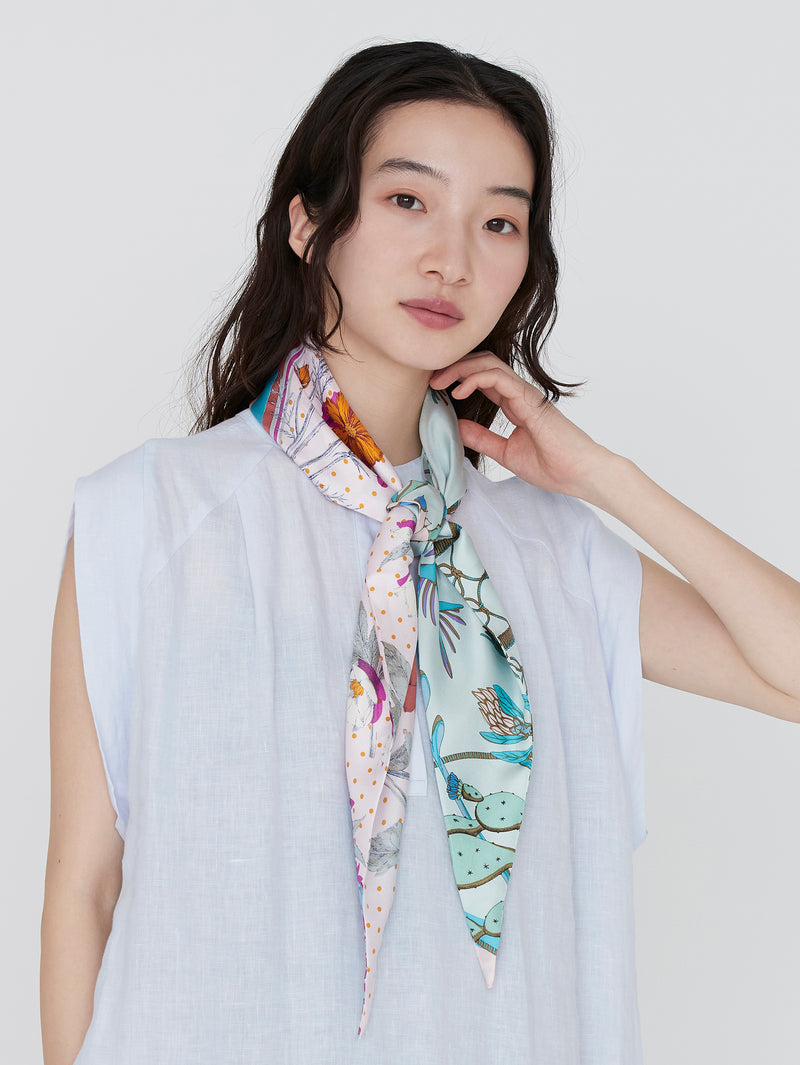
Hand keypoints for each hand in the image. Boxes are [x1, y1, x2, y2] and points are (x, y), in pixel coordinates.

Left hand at [428, 351, 612, 501]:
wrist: (580, 474)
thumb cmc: (553, 466)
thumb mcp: (505, 453)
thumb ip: (482, 438)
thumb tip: (457, 426)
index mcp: (514, 404)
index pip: (482, 378)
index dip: (457, 377)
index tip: (434, 389)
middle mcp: (519, 394)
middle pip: (482, 363)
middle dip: (454, 367)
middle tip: (430, 380)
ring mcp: (525, 394)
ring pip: (488, 364)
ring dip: (460, 368)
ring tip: (438, 381)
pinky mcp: (530, 400)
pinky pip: (499, 377)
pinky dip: (475, 378)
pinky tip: (458, 390)